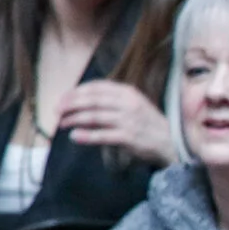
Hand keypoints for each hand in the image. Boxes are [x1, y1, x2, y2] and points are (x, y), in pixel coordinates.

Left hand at [54, 82, 174, 168]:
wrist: (172, 142)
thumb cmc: (147, 123)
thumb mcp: (132, 104)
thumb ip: (110, 100)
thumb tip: (79, 101)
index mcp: (128, 92)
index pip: (97, 87)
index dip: (77, 91)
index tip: (63, 98)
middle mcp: (128, 103)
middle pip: (92, 100)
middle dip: (71, 104)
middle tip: (57, 110)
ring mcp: (129, 120)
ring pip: (94, 116)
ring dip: (74, 119)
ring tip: (61, 123)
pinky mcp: (129, 137)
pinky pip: (102, 135)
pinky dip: (86, 135)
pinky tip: (74, 136)